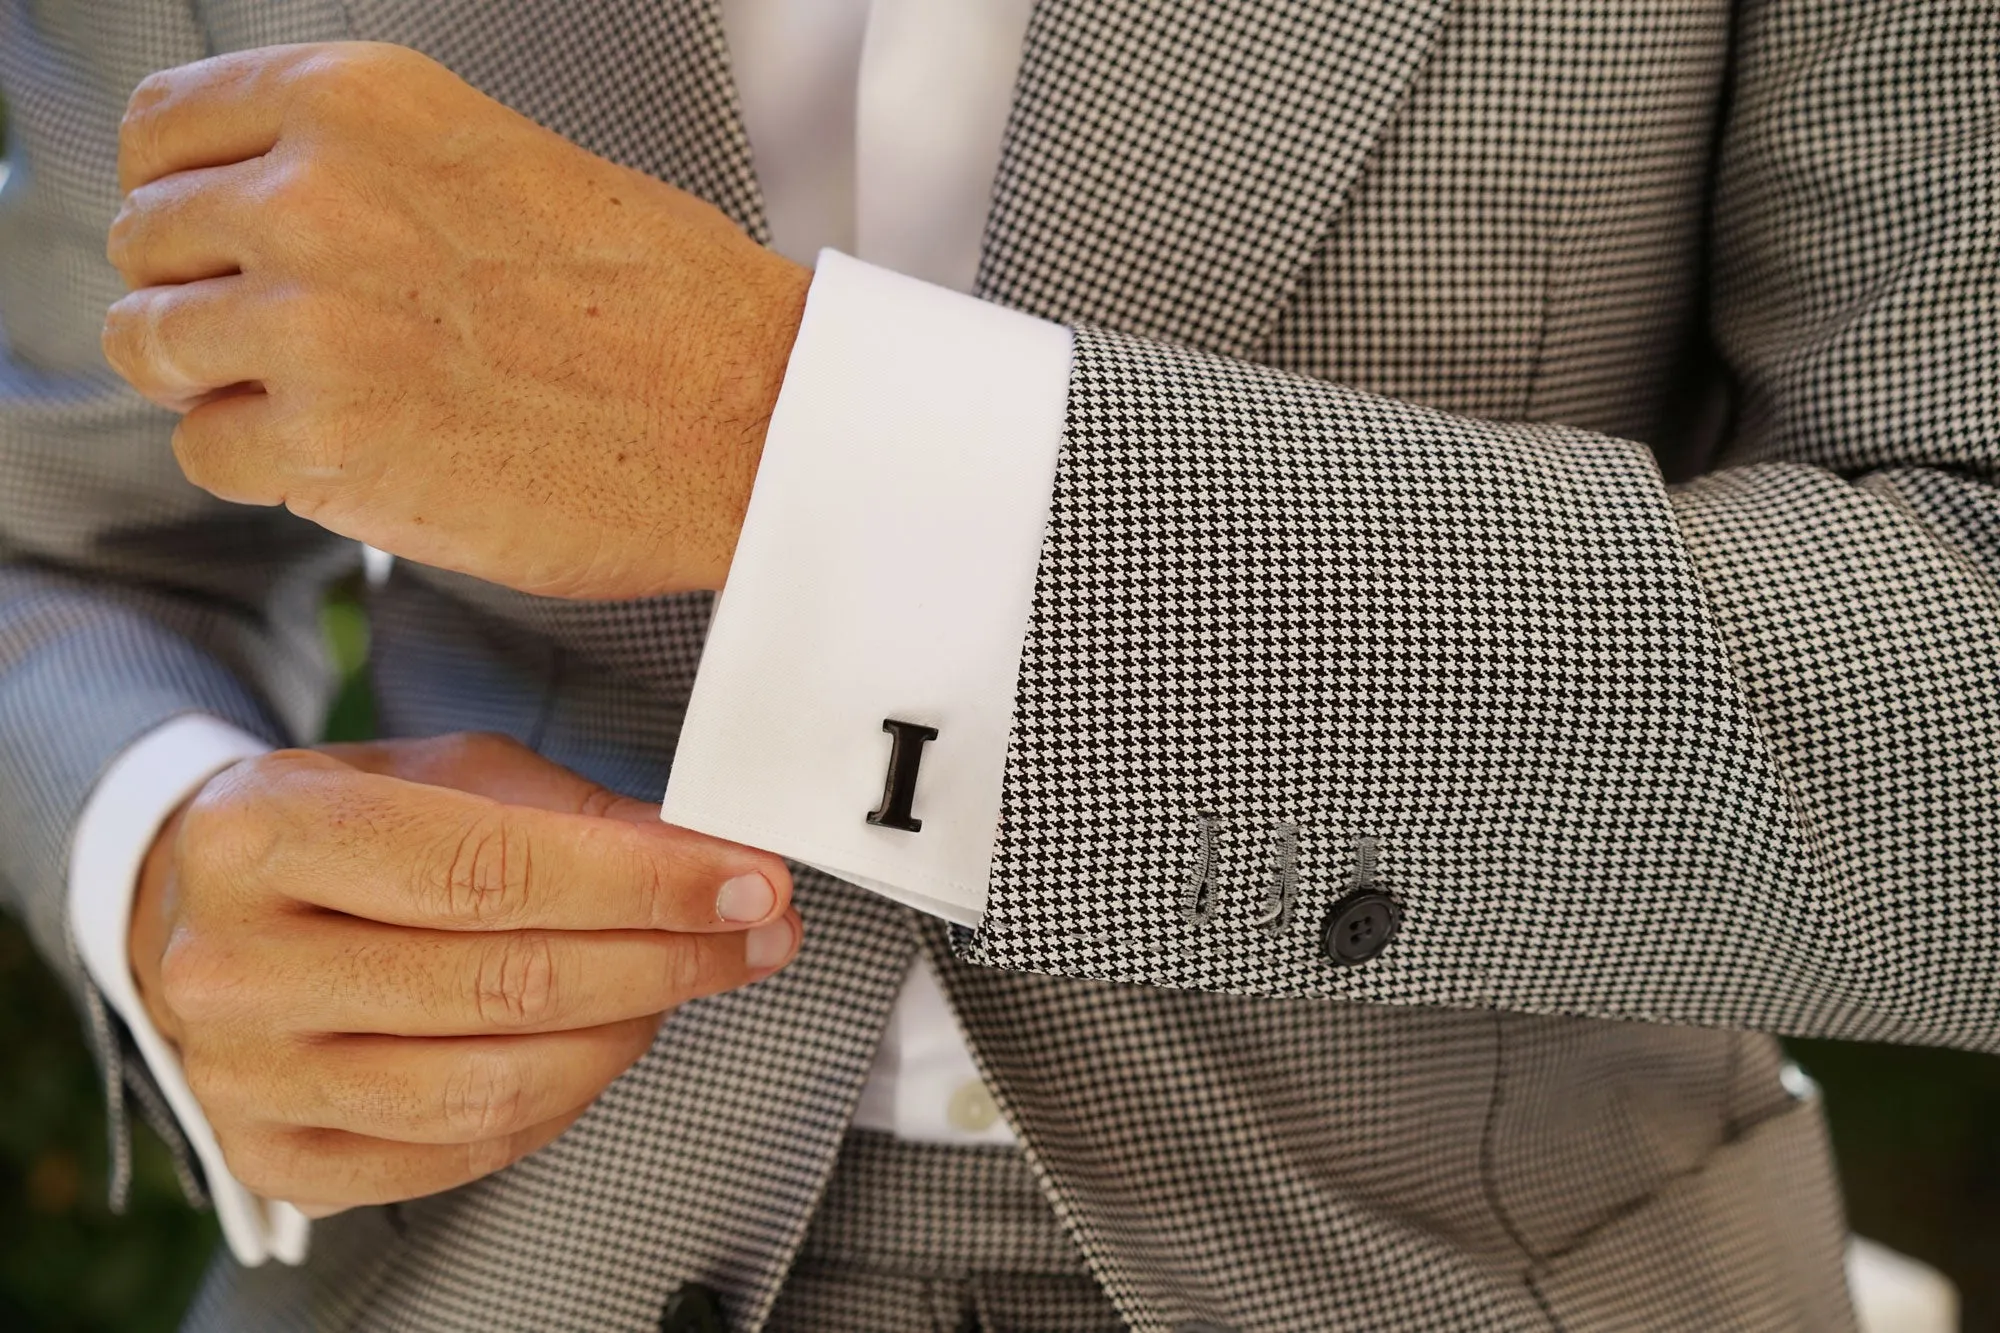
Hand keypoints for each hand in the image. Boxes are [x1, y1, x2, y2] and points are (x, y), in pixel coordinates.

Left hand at [101, 42, 810, 598]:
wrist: (754, 417)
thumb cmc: (666, 306)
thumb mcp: (503, 162)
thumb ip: (367, 172)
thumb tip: (261, 214)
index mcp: (361, 100)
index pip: (162, 129)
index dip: (181, 198)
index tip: (214, 244)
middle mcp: (316, 193)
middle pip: (145, 242)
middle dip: (203, 298)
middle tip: (289, 344)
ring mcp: (312, 321)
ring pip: (154, 347)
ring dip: (224, 384)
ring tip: (325, 404)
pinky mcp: (327, 442)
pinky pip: (208, 451)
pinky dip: (265, 467)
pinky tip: (354, 457)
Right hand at [128, 733, 799, 1214]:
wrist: (196, 903)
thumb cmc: (340, 824)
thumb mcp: (446, 773)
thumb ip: (577, 818)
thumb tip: (711, 864)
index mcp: (263, 834)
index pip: (490, 872)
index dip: (642, 884)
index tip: (749, 882)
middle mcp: (232, 966)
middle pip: (503, 985)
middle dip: (666, 960)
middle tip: (754, 935)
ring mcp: (244, 1078)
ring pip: (491, 1086)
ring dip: (627, 1035)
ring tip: (682, 984)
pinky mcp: (276, 1158)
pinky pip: (461, 1152)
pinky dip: (564, 1100)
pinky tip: (607, 1041)